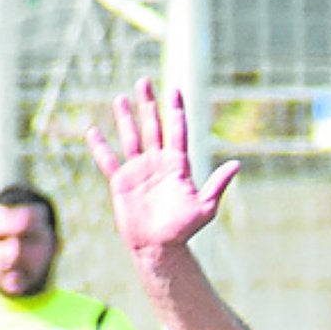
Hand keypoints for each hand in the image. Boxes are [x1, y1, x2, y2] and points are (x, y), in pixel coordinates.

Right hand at [86, 79, 240, 255]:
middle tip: (144, 81)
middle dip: (149, 104)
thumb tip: (237, 164)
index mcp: (177, 165)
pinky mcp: (121, 183)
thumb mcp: (205, 207)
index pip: (177, 131)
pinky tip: (93, 131)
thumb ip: (218, 185)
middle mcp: (157, 163)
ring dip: (126, 118)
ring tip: (121, 98)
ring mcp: (139, 171)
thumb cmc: (184, 230)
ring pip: (131, 137)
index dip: (176, 110)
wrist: (159, 248)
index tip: (176, 89)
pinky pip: (109, 161)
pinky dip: (100, 147)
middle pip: (152, 127)